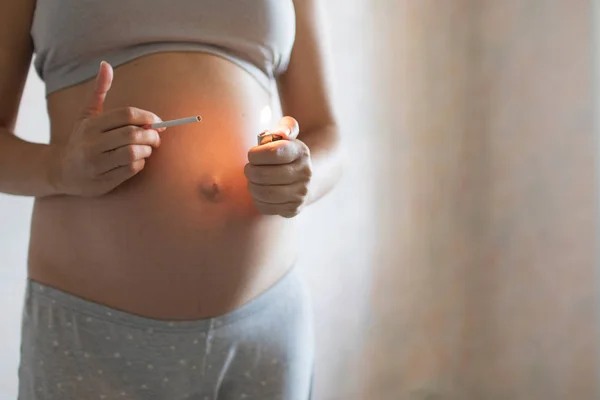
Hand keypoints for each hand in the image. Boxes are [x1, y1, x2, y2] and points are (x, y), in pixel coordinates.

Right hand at [54, 61, 163, 196]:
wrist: (62, 171)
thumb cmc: (81, 139)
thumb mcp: (87, 114)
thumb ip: (99, 91)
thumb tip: (106, 64)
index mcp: (90, 125)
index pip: (126, 115)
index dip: (147, 117)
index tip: (157, 121)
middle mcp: (91, 143)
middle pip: (132, 135)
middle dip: (151, 135)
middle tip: (156, 136)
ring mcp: (97, 163)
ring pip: (133, 153)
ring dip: (147, 150)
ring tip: (147, 148)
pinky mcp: (104, 180)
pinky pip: (131, 169)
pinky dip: (141, 163)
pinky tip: (138, 160)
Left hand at [244, 117, 311, 217]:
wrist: (310, 176)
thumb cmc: (289, 151)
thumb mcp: (290, 133)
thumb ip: (286, 126)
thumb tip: (281, 133)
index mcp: (301, 153)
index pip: (272, 153)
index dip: (255, 154)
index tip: (253, 154)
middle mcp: (304, 174)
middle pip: (263, 175)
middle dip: (250, 170)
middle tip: (250, 168)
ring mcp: (300, 194)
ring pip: (263, 192)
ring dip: (251, 185)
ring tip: (253, 179)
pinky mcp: (293, 209)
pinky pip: (265, 207)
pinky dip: (257, 199)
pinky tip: (260, 191)